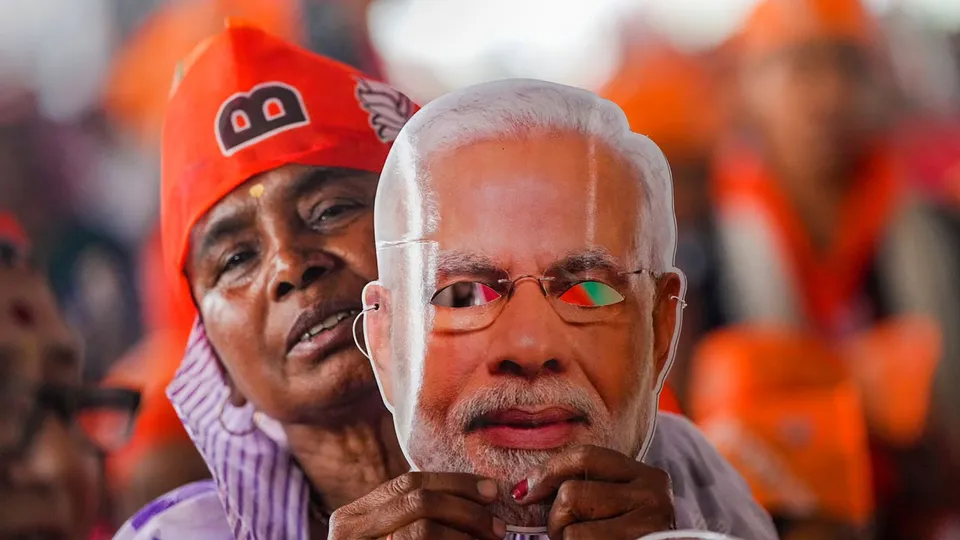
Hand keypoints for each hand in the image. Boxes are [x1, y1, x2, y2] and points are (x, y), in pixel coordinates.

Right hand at [327, 471, 506, 539]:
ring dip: (465, 533)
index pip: (409, 483)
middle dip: (466, 509)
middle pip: (419, 501)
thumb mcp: (387, 538)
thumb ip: (411, 519)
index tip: (491, 490)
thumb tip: (476, 498)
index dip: (455, 483)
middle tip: (498, 526)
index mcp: (354, 516)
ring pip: (423, 529)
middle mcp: (350, 532)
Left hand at [512, 445, 674, 538]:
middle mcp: (653, 495)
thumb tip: (526, 489)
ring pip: (572, 525)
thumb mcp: (616, 504)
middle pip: (571, 492)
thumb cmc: (628, 535)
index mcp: (647, 475)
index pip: (585, 456)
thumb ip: (587, 487)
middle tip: (564, 532)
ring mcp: (649, 523)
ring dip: (564, 537)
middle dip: (556, 516)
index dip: (548, 471)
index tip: (525, 491)